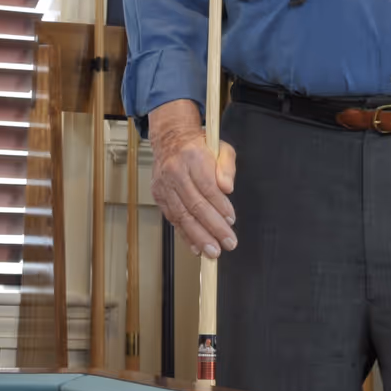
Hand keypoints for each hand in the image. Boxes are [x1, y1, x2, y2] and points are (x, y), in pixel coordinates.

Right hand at [147, 98, 237, 258]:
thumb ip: (227, 166)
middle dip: (213, 227)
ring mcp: (164, 185)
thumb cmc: (199, 146)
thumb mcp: (221, 147)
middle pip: (194, 205)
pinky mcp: (159, 196)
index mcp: (192, 156)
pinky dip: (185, 235)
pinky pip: (173, 219)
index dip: (220, 206)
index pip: (207, 186)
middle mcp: (175, 171)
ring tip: (213, 251)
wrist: (170, 140)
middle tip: (227, 243)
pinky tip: (196, 247)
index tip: (231, 219)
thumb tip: (227, 188)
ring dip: (199, 236)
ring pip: (182, 215)